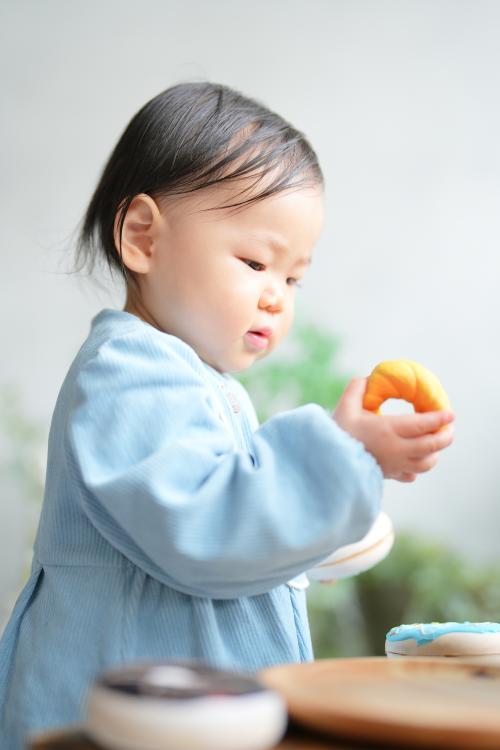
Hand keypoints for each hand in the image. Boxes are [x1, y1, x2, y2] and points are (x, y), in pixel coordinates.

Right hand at [334, 377, 454, 481]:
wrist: (329, 463)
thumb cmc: (337, 433)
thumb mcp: (345, 407)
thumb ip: (356, 389)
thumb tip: (367, 378)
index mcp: (388, 430)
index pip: (422, 424)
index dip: (439, 418)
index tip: (450, 414)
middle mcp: (396, 449)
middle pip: (431, 446)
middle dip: (445, 436)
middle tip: (449, 428)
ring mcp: (395, 465)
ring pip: (426, 463)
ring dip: (435, 453)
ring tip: (436, 443)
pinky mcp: (389, 475)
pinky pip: (412, 475)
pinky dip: (419, 467)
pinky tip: (416, 459)